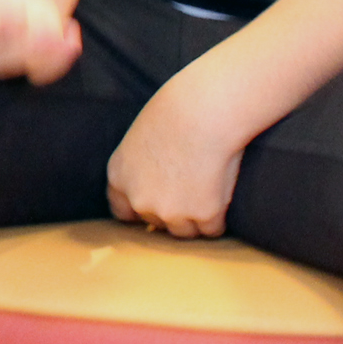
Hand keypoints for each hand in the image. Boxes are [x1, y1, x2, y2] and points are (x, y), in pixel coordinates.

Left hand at [105, 69, 247, 238]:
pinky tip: (223, 193)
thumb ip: (141, 166)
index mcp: (119, 177)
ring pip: (185, 231)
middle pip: (156, 223)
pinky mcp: (202, 216)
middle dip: (172, 212)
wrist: (205, 112)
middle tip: (192, 186)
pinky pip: (212, 229)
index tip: (156, 206)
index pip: (122, 211)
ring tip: (210, 189)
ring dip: (196, 218)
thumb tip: (156, 183)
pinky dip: (219, 217)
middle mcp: (140, 200)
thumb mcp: (141, 138)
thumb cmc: (177, 111)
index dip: (140, 211)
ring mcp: (170, 212)